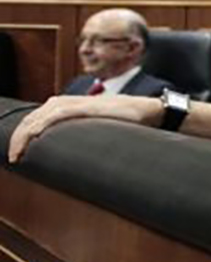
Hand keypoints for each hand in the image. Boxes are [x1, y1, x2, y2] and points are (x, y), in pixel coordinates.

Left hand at [8, 96, 159, 162]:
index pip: (34, 120)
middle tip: (14, 159)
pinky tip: (30, 140)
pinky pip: (50, 118)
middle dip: (17, 139)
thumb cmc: (123, 120)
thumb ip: (80, 133)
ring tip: (17, 155)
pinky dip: (36, 129)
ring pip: (35, 119)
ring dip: (22, 137)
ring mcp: (70, 103)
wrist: (144, 111)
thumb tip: (72, 153)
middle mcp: (62, 102)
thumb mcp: (95, 128)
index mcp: (64, 106)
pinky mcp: (79, 108)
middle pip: (29, 120)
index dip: (22, 137)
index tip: (18, 156)